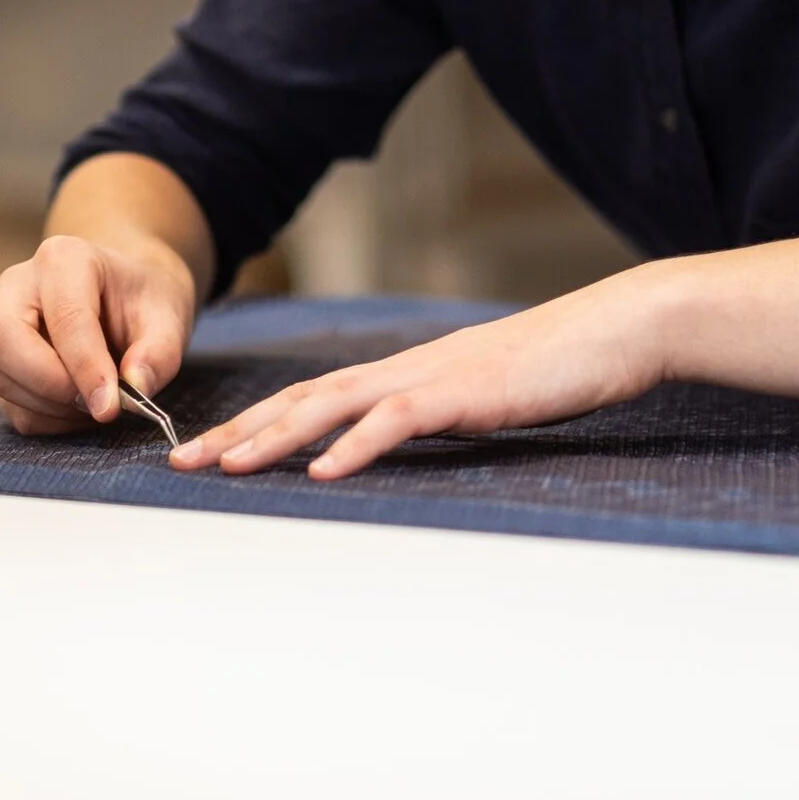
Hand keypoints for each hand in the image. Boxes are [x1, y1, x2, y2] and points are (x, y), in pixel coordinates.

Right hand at [0, 234, 197, 435]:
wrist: (126, 297)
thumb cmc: (145, 301)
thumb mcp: (169, 318)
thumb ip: (159, 352)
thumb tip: (135, 388)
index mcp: (65, 259)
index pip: (65, 317)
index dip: (86, 367)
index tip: (110, 406)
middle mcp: (19, 284)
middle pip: (2, 338)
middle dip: (49, 384)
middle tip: (98, 405)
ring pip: (0, 376)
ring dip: (51, 406)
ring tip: (99, 402)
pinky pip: (7, 402)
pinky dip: (45, 418)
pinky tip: (80, 407)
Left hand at [169, 267, 672, 479]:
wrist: (617, 329)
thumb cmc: (561, 365)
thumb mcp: (486, 396)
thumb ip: (441, 415)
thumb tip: (404, 442)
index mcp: (410, 372)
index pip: (317, 396)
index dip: (258, 422)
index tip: (209, 450)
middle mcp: (409, 368)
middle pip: (305, 397)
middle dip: (241, 431)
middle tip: (182, 462)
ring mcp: (436, 376)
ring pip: (337, 403)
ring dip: (277, 436)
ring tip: (229, 466)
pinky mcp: (469, 391)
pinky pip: (401, 418)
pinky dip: (359, 444)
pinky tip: (326, 470)